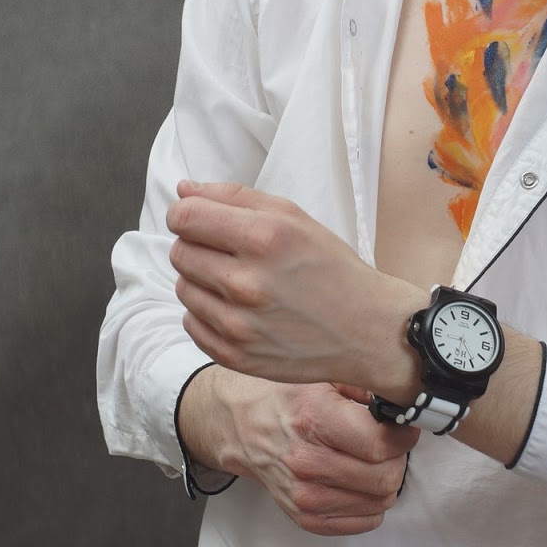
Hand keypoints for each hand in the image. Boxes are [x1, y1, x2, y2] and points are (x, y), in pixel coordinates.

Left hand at [166, 180, 422, 395]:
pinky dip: (208, 314)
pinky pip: (191, 323)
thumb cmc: (331, 268)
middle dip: (199, 247)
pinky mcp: (235, 355)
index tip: (200, 220)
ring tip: (241, 283)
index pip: (184, 216)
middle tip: (232, 255)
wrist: (367, 329)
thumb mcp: (294, 217)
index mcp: (263, 238)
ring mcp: (239, 325)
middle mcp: (247, 283)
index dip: (187, 214)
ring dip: (203, 281)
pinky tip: (240, 310)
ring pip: (183, 288)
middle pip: (179, 252)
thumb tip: (183, 191)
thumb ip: (234, 197)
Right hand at [179, 369, 419, 536]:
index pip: (381, 445)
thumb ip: (365, 385)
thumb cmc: (285, 396)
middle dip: (397, 458)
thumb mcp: (323, 374)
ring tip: (371, 459)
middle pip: (385, 478)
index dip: (403, 435)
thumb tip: (405, 399)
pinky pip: (364, 522)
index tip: (403, 426)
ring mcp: (303, 495)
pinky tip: (359, 479)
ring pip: (379, 502)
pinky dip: (371, 502)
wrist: (240, 424)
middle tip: (388, 442)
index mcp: (313, 420)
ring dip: (385, 480)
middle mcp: (306, 462)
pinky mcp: (304, 517)